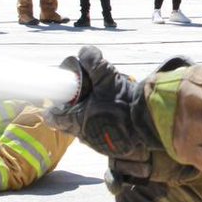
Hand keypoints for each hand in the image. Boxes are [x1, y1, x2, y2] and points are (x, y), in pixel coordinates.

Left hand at [47, 46, 159, 167]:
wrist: (148, 122)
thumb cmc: (124, 103)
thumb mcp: (107, 77)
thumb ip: (93, 62)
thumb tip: (83, 52)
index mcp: (77, 121)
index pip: (54, 118)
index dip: (53, 108)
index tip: (57, 99)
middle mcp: (85, 136)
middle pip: (69, 124)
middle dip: (72, 112)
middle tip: (80, 98)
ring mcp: (99, 144)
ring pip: (86, 130)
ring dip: (89, 119)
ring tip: (99, 105)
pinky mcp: (113, 148)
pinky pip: (101, 136)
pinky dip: (103, 125)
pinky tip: (112, 115)